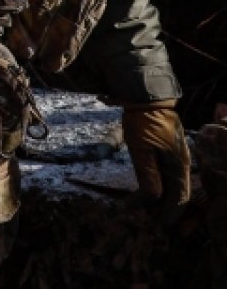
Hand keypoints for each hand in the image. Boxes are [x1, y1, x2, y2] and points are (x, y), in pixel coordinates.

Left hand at [123, 100, 190, 221]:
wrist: (147, 97)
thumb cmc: (143, 122)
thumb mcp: (141, 150)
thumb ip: (148, 176)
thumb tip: (152, 200)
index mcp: (178, 165)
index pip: (179, 197)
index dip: (171, 213)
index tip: (160, 225)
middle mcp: (182, 162)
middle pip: (179, 193)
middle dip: (167, 209)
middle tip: (151, 220)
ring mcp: (177, 155)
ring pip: (174, 183)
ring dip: (163, 197)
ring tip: (147, 207)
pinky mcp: (169, 149)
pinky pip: (168, 173)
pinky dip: (160, 184)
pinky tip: (149, 187)